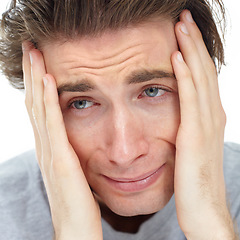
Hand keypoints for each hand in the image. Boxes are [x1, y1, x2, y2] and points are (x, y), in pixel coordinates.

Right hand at [22, 42, 101, 239]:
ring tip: (34, 53)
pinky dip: (49, 101)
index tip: (38, 60)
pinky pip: (54, 125)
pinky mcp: (61, 160)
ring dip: (36, 79)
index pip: (40, 109)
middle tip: (29, 47)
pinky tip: (49, 80)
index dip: (36, 83)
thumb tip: (72, 137)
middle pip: (35, 102)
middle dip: (31, 73)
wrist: (76, 230)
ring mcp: (50, 153)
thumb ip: (69, 152)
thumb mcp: (73, 170)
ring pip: (39, 108)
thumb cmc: (77, 201)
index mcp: (50, 148)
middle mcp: (45, 146)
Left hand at [171, 10, 235, 238]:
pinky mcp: (195, 135)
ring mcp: (206, 124)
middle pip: (201, 69)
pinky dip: (184, 76)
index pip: (200, 75)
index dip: (192, 50)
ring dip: (189, 50)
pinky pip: (189, 99)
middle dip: (192, 41)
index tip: (181, 29)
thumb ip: (186, 125)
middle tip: (182, 16)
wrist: (203, 209)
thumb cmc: (193, 179)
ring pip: (198, 78)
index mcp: (207, 117)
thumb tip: (177, 110)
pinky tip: (175, 57)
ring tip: (180, 25)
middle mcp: (211, 115)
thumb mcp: (189, 146)